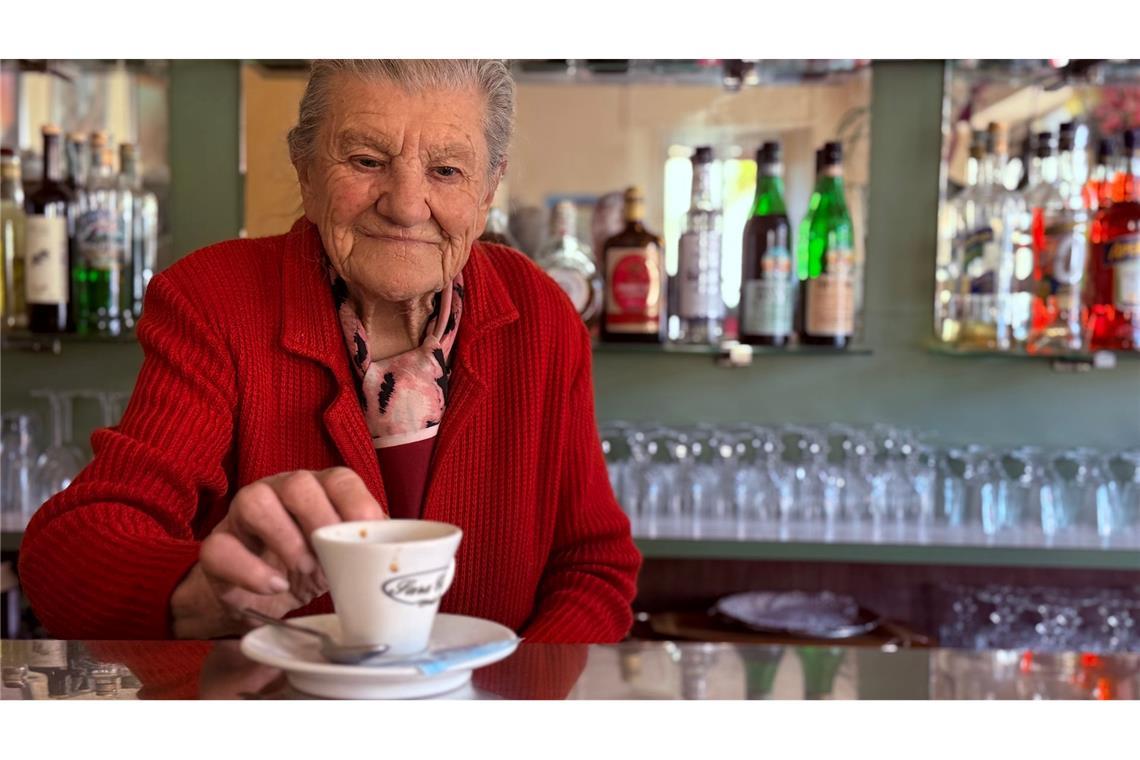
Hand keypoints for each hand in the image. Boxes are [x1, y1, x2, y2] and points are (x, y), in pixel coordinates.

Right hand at [171, 467, 384, 638]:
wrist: (262, 594)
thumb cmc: (314, 566)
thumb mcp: (345, 557)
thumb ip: (372, 550)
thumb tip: (418, 560)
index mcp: (320, 490)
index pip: (340, 479)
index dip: (357, 504)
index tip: (370, 535)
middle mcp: (280, 491)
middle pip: (298, 483)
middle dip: (320, 519)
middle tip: (332, 557)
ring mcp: (244, 515)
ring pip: (254, 501)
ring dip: (285, 538)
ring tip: (304, 571)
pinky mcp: (218, 546)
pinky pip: (219, 548)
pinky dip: (250, 570)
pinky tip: (274, 586)